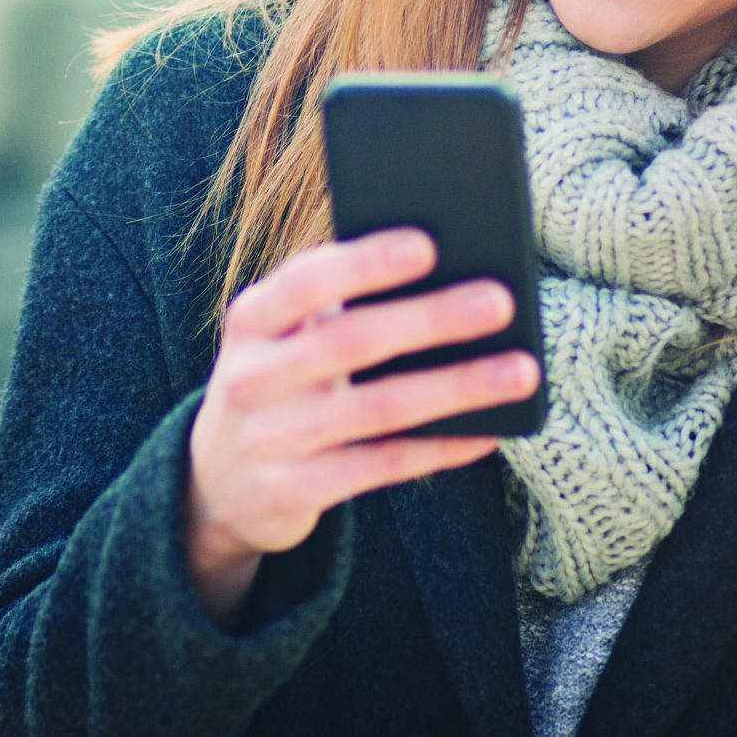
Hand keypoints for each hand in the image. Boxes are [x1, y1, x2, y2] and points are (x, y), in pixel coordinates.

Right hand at [182, 227, 538, 627]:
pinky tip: (488, 433)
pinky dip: (440, 447)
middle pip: (350, 342)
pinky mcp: (293, 491)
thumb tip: (442, 278)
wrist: (216, 484)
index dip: (365, 263)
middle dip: (430, 318)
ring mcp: (269, 438)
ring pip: (377, 409)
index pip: (305, 281)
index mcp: (250, 321)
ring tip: (519, 369)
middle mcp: (250, 376)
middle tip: (499, 301)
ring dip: (456, 387)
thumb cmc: (278, 386)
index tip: (428, 245)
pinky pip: (381, 467)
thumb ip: (334, 308)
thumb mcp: (281, 340)